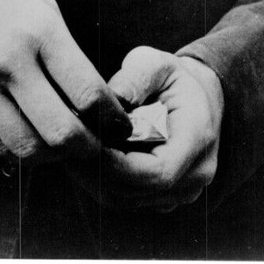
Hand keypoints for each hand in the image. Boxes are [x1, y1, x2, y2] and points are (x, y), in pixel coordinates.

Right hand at [0, 0, 130, 163]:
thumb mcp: (37, 0)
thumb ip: (63, 47)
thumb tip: (90, 93)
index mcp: (38, 29)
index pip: (88, 93)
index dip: (112, 118)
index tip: (120, 125)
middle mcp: (9, 61)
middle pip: (60, 132)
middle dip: (87, 148)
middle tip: (97, 147)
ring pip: (27, 148)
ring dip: (52, 156)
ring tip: (62, 147)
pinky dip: (17, 150)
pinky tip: (29, 138)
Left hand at [68, 46, 223, 210]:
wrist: (198, 98)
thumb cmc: (173, 78)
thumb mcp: (157, 63)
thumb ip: (136, 77)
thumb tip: (110, 97)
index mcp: (198, 139)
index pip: (158, 172)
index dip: (118, 165)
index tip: (86, 142)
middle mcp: (194, 174)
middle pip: (138, 191)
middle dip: (98, 171)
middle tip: (66, 145)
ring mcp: (181, 191)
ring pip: (128, 200)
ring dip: (96, 178)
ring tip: (70, 149)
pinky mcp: (163, 197)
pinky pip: (128, 199)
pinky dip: (103, 181)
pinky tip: (84, 157)